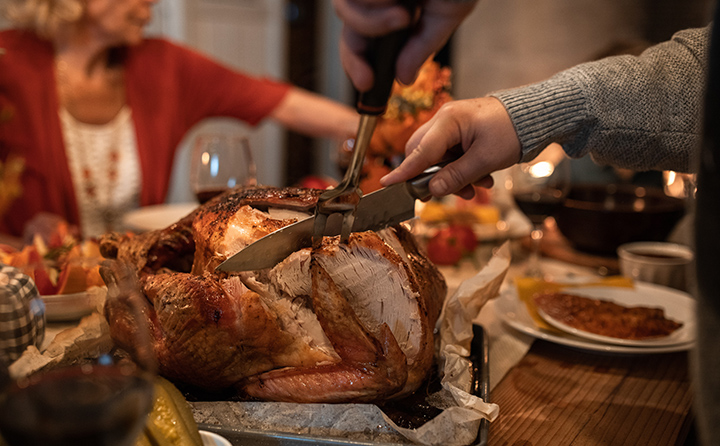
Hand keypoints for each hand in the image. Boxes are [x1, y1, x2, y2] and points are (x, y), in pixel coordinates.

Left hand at [334, 0, 477, 90]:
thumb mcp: (448, 13)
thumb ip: (423, 46)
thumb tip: (404, 79)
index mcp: (393, 10)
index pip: (363, 41)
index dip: (358, 64)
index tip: (367, 83)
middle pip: (348, 29)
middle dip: (359, 51)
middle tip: (372, 70)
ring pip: (346, 9)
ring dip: (373, 21)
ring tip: (404, 11)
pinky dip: (375, 1)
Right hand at [380, 97, 521, 198]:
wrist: (534, 117)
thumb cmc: (512, 131)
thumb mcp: (485, 159)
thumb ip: (456, 176)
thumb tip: (432, 190)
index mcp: (448, 121)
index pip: (420, 151)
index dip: (404, 171)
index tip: (387, 184)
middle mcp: (446, 120)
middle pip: (424, 154)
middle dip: (436, 177)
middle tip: (450, 192)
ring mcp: (453, 127)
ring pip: (438, 158)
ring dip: (453, 177)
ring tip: (476, 187)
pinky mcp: (461, 134)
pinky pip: (451, 156)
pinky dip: (462, 170)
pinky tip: (482, 178)